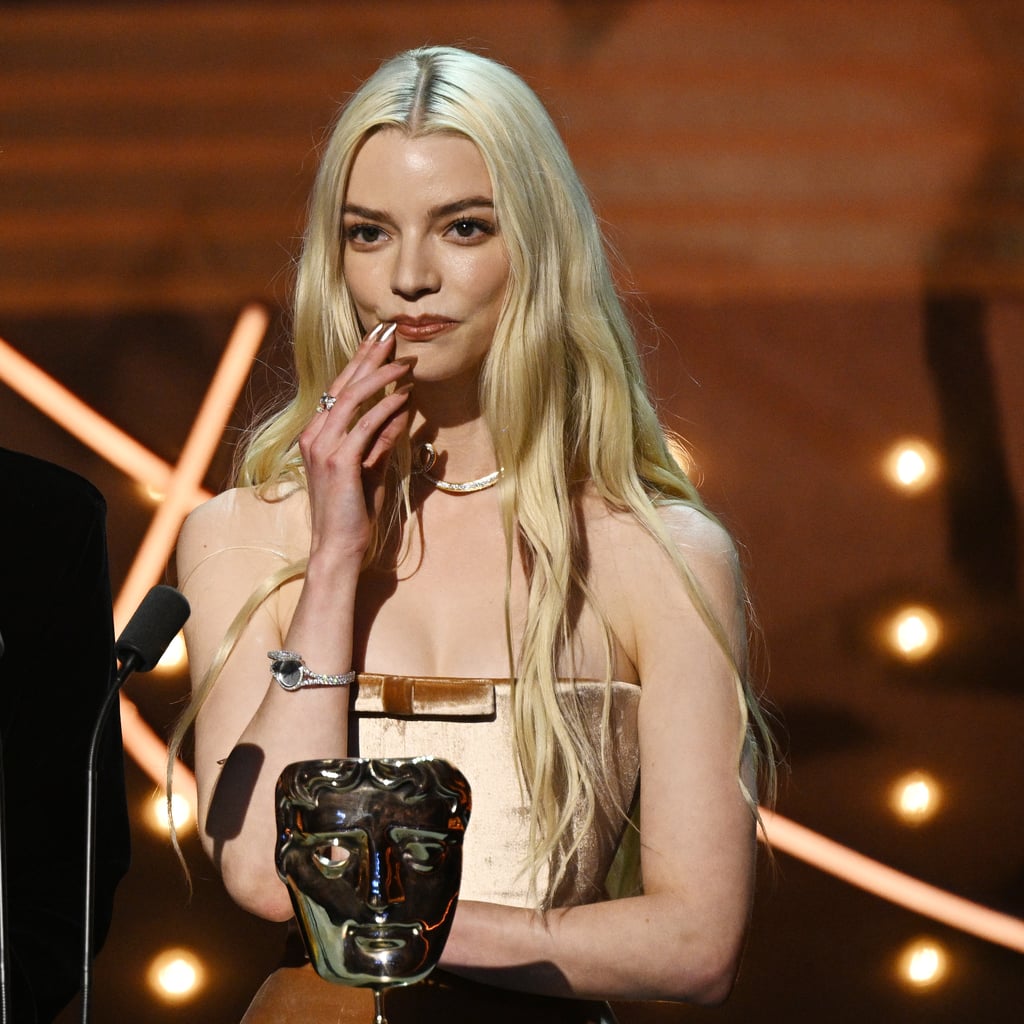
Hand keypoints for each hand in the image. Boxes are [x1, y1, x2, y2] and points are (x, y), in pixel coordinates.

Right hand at [298, 322, 410, 562]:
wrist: (339, 547)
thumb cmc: (354, 512)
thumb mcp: (371, 467)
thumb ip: (382, 438)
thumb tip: (400, 410)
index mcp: (317, 435)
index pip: (339, 389)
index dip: (360, 361)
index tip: (379, 339)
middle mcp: (314, 435)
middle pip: (343, 384)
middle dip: (368, 355)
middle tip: (389, 330)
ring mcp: (323, 448)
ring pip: (352, 399)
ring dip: (381, 376)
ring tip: (404, 361)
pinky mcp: (339, 462)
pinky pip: (365, 425)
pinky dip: (386, 407)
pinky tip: (405, 396)